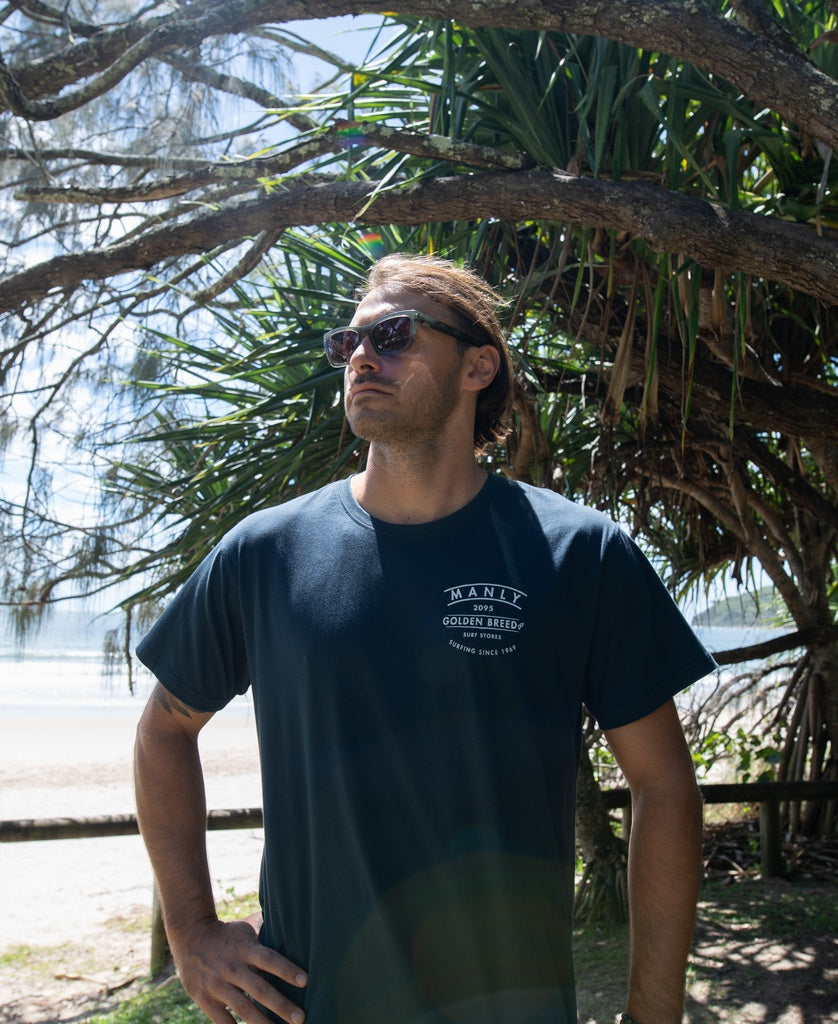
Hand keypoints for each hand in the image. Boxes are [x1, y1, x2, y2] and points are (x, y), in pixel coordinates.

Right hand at [170, 911, 307, 1023]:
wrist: (190, 937)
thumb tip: (295, 924)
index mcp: (245, 948)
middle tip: (302, 1018)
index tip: (305, 981)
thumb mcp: (247, 926)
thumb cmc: (228, 933)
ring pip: (244, 1009)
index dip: (287, 970)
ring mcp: (217, 985)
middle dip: (282, 1006)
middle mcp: (232, 967)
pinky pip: (224, 1022)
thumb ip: (268, 929)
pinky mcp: (205, 1000)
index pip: (269, 959)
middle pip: (260, 990)